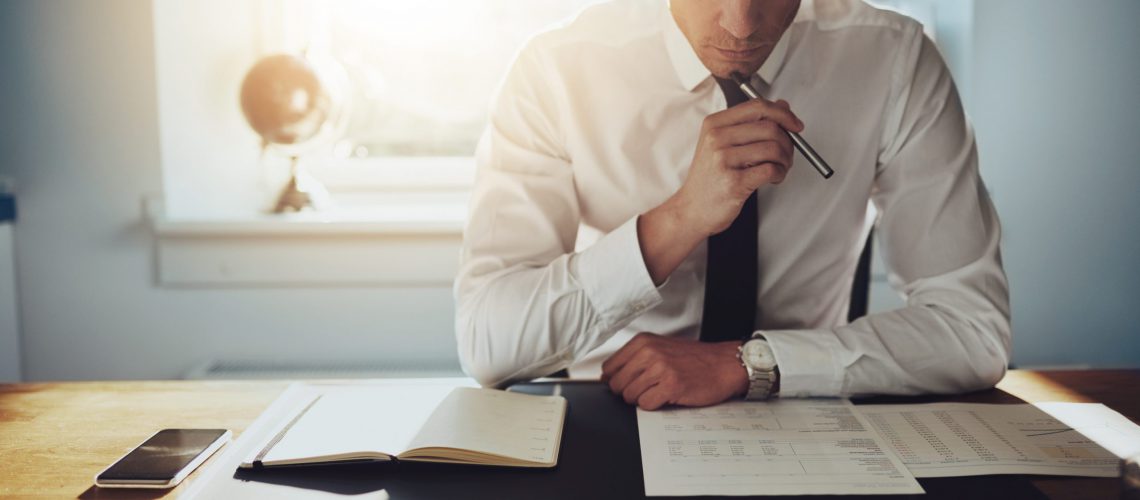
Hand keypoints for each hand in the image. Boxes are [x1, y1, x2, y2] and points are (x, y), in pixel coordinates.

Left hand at [600, 332, 747, 410]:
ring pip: (630, 396)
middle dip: (628, 392)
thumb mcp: (660, 348)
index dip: (616, 380)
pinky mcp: (671, 386)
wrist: (724, 364)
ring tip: (659, 391)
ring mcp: (660, 369)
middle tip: (647, 389)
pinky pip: (646, 404)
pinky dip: (654, 405)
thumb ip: (634, 359)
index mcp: (643, 341)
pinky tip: (667, 397)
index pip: (609, 368)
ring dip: (642, 399)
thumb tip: (607, 377)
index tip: (628, 383)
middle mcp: (649, 352)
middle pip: (617, 384)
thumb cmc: (694, 358)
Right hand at [635, 98, 802, 284]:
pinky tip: (773, 177)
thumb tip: (782, 106)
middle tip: (787, 154)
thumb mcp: (722, 144)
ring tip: (779, 168)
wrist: (691, 210)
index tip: (795, 125)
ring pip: (773, 148)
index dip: (783, 114)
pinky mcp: (734, 182)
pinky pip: (770, 170)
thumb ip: (751, 123)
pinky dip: (779, 173)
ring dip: (785, 160)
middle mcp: (716, 139)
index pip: (757, 107)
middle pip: (769, 127)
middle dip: (788, 142)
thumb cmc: (709, 179)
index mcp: (714, 124)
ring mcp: (723, 160)